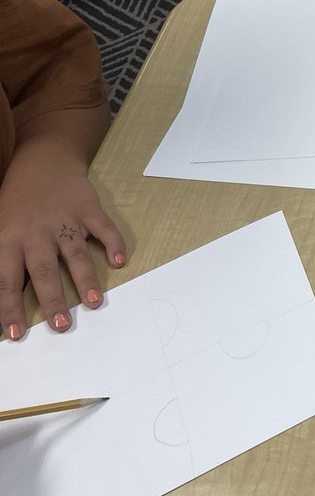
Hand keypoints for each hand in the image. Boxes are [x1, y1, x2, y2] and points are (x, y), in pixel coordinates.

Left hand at [0, 134, 124, 340]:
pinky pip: (103, 228)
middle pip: (44, 271)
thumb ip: (4, 260)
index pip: (6, 281)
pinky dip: (113, 243)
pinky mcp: (88, 208)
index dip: (10, 308)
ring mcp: (64, 220)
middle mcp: (36, 232)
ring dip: (85, 279)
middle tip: (62, 326)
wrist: (43, 161)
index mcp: (8, 239)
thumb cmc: (18, 202)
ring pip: (74, 254)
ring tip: (93, 303)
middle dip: (52, 301)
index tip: (15, 334)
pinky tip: (120, 260)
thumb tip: (1, 297)